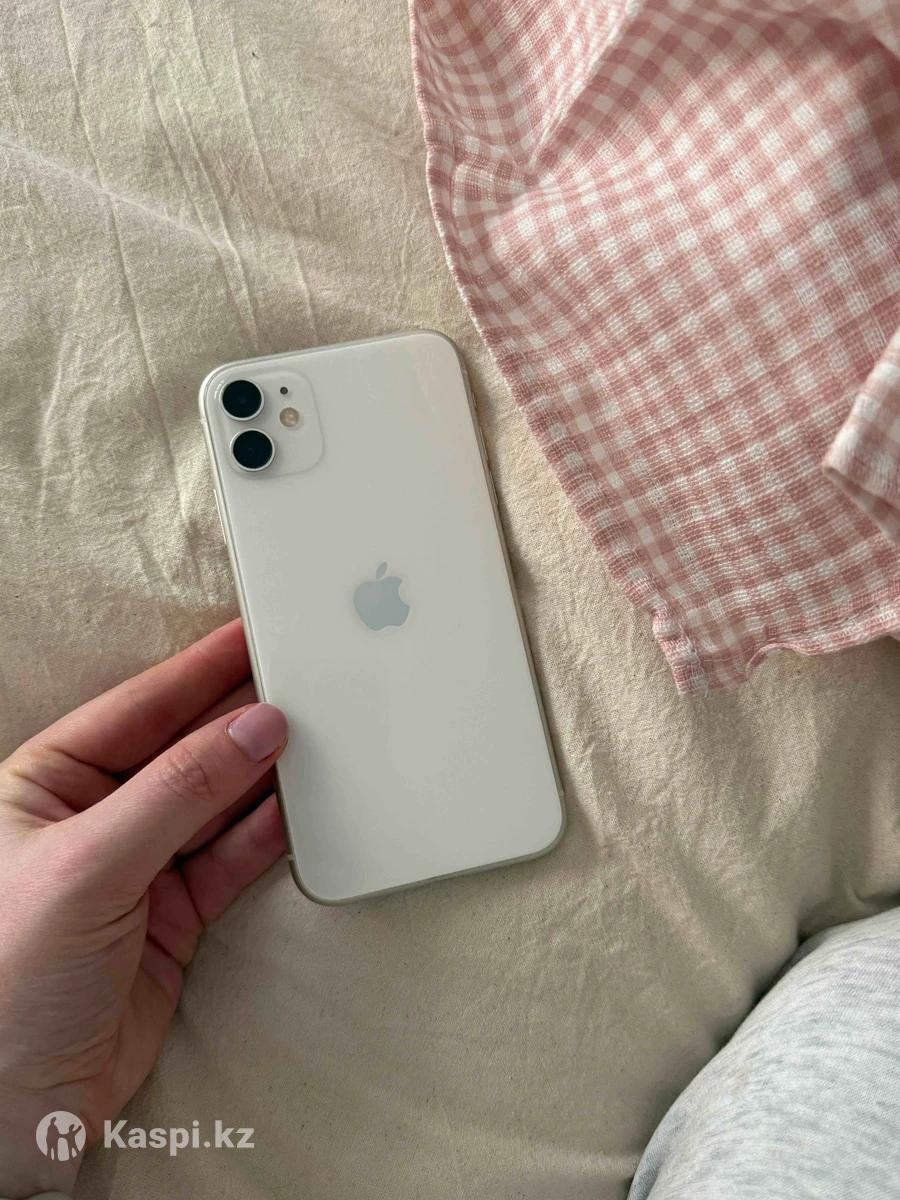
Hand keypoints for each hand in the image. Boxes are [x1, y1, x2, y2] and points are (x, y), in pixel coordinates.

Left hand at [0, 621, 288, 1197]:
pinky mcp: (175, 915)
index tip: (255, 635)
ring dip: (267, 774)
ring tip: (322, 736)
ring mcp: (139, 866)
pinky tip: (306, 805)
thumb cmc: (5, 978)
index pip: (140, 707)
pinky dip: (272, 833)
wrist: (14, 1108)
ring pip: (219, 802)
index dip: (200, 670)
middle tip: (307, 682)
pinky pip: (234, 857)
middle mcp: (96, 817)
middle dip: (243, 719)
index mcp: (49, 782)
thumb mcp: (87, 865)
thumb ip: (179, 793)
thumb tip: (254, 730)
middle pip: (187, 750)